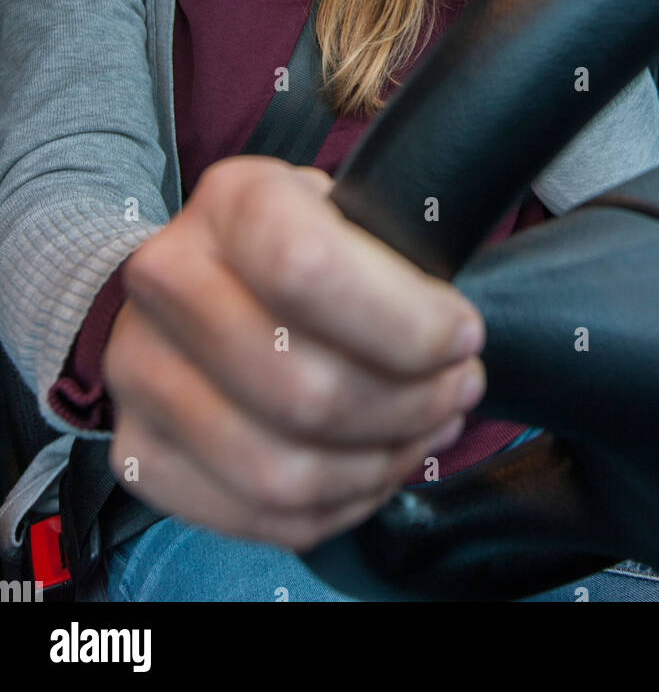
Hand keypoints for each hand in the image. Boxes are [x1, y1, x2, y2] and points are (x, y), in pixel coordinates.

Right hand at [103, 156, 486, 551]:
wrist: (189, 277)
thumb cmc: (292, 245)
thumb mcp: (344, 209)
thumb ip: (391, 253)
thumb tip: (452, 333)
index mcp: (231, 202)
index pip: (310, 271)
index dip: (406, 323)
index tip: (460, 335)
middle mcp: (168, 281)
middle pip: (305, 390)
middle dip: (411, 404)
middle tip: (458, 388)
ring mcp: (139, 370)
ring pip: (282, 471)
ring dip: (381, 463)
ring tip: (425, 430)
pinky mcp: (139, 447)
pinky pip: (258, 515)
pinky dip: (338, 505)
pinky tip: (375, 467)